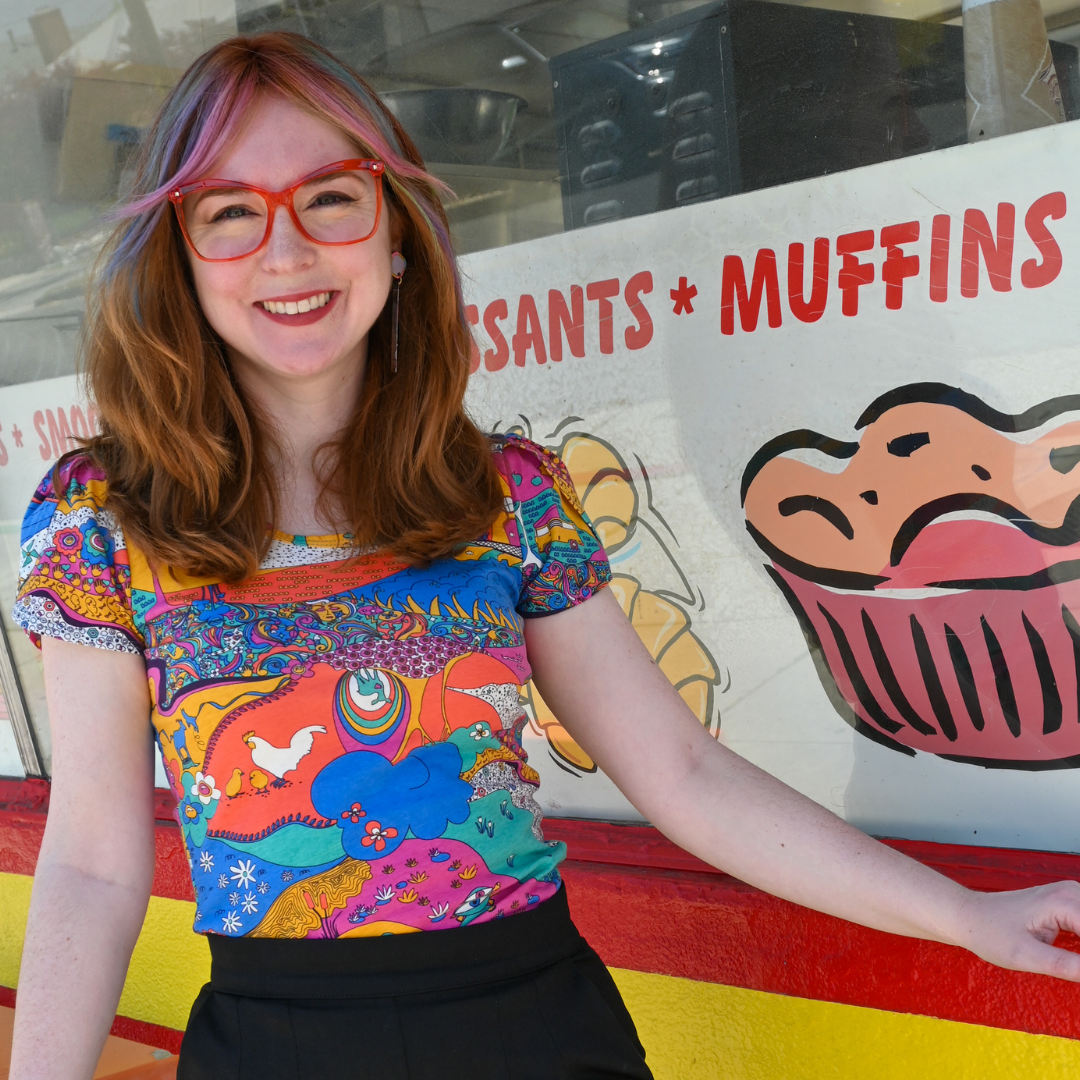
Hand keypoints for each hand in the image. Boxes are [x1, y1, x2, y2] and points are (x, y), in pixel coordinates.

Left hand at [949, 882, 1079, 979]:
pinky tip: (1077, 957)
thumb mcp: (1026, 956)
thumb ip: (1067, 966)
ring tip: (1074, 965)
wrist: (968, 915)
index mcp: (1063, 902)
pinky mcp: (1068, 902)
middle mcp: (1071, 892)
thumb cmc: (989, 933)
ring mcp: (1070, 894)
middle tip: (1076, 970)